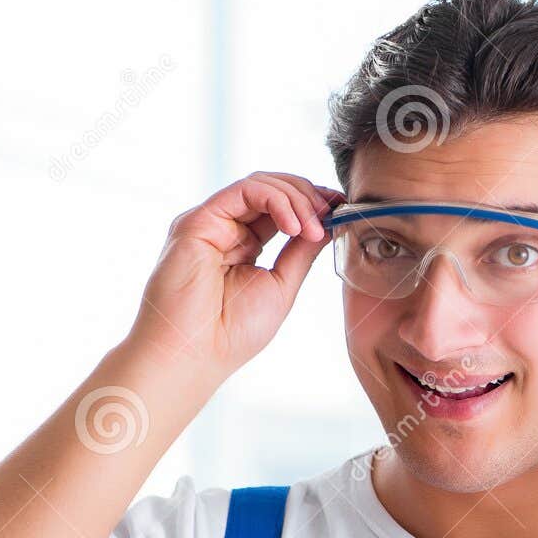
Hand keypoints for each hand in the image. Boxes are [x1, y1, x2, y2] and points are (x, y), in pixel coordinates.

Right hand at [127, 172, 344, 383]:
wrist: (194, 353)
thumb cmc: (232, 333)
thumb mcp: (281, 285)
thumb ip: (301, 252)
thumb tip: (328, 224)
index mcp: (243, 245)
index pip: (280, 209)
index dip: (312, 204)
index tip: (342, 210)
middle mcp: (225, 228)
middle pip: (272, 189)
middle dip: (309, 197)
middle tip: (333, 214)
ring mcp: (210, 222)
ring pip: (260, 184)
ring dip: (297, 199)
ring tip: (315, 227)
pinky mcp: (198, 221)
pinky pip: (244, 191)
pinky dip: (276, 201)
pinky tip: (294, 227)